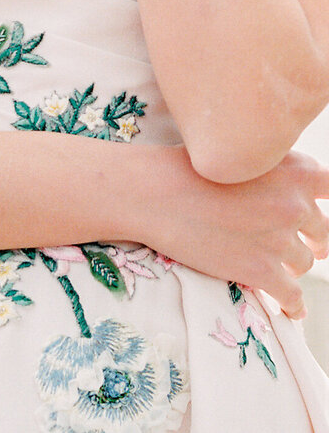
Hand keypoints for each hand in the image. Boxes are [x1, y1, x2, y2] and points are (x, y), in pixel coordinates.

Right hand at [142, 146, 328, 319]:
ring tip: (273, 265)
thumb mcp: (240, 156)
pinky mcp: (261, 270)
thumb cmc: (187, 169)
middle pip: (322, 231)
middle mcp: (295, 203)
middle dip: (311, 239)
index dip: (326, 199)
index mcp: (293, 170)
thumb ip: (274, 171)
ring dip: (291, 265)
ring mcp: (280, 239)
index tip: (314, 211)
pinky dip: (293, 305)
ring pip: (304, 262)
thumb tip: (291, 190)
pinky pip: (293, 297)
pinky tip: (291, 309)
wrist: (154, 193)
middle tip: (302, 243)